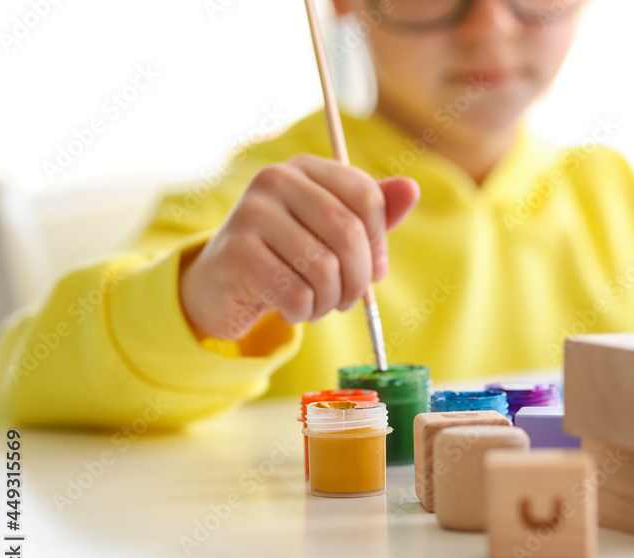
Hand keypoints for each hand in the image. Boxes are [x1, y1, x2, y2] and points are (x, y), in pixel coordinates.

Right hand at [179, 154, 419, 339]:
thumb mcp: (332, 232)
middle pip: (348, 233)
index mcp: (306, 168)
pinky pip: (296, 294)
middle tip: (349, 299)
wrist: (222, 285)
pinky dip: (303, 312)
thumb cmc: (288, 257)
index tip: (373, 269)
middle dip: (359, 279)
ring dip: (331, 301)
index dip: (379, 242)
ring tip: (319, 305)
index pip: (366, 197)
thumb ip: (373, 214)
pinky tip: (291, 309)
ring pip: (323, 269)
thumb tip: (411, 188)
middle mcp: (276, 180)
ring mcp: (251, 213)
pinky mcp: (236, 253)